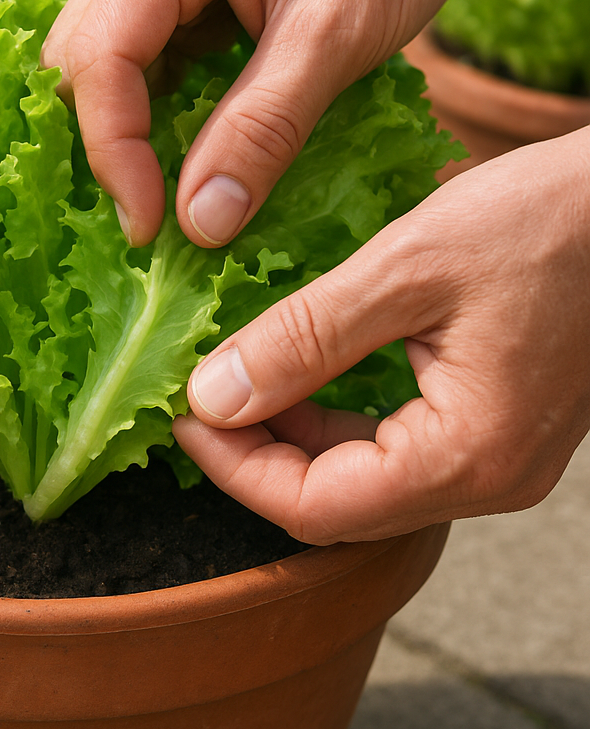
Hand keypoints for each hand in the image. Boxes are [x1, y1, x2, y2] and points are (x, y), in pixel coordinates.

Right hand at [41, 0, 588, 247]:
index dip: (114, 153)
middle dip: (107, 143)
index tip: (148, 226)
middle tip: (151, 215)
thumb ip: (262, 131)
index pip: (102, 58)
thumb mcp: (334, 40)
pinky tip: (183, 147)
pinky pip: (139, 58)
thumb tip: (200, 223)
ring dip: (122, 130)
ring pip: (100, 62)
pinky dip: (151, 111)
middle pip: (80, 59)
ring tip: (161, 190)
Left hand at [174, 131, 589, 542]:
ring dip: (290, 435)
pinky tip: (297, 373)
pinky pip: (392, 448)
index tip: (182, 413)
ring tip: (236, 380)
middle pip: (335, 504)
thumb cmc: (546, 221)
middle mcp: (486, 477)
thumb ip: (303, 339)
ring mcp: (494, 457)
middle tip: (199, 397)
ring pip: (359, 480)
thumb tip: (213, 395)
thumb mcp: (404, 269)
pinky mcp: (491, 428)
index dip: (235, 468)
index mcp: (470, 455)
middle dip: (255, 455)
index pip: (317, 506)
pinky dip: (332, 418)